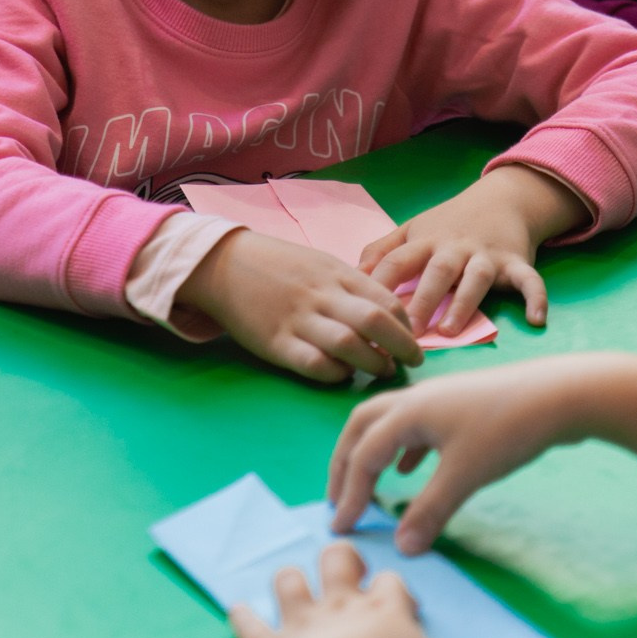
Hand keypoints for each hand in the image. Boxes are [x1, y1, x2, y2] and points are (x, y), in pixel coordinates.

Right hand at [181, 231, 422, 382]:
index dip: (406, 324)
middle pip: (375, 322)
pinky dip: (336, 373)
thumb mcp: (321, 263)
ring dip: (373, 363)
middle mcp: (322, 295)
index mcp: (337, 274)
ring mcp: (298, 320)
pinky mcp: (276, 343)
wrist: (223, 264)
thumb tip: (386, 312)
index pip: (386, 300)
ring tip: (383, 371)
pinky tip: (344, 374)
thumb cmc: (279, 265)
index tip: (412, 338)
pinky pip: (314, 364)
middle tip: (413, 362)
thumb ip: (351, 285)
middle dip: (403, 346)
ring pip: (348, 345)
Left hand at [230, 542, 513, 637]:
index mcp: (383, 606)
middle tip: (343, 561)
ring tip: (293, 580)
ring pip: (291, 582)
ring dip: (291, 581)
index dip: (394, 588)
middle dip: (340, 558)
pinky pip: (250, 624)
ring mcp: (301, 620)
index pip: (392, 582)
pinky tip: (235, 608)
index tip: (397, 596)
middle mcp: (340, 602)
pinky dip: (242, 617)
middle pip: (338, 562)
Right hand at [328, 354, 636, 553]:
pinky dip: (404, 449)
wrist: (562, 394)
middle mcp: (415, 398)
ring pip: (389, 423)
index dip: (348, 493)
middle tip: (337, 498)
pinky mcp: (462, 405)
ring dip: (372, 453)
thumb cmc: (508, 430)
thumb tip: (401, 548)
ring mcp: (440, 398)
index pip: (364, 455)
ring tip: (368, 485)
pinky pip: (416, 426)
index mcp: (407, 411)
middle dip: (345, 462)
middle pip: (363, 426)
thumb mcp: (465, 475)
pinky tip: (411, 469)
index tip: (340, 527)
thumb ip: (429, 511)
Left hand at [359, 166, 583, 337]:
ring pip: (476, 278)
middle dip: (422, 301)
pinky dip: (535, 298)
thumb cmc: (448, 222)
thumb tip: (352, 274)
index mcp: (426, 241)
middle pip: (437, 272)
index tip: (365, 313)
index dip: (380, 284)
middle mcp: (456, 248)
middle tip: (407, 331)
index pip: (398, 261)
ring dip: (464, 303)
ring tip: (451, 330)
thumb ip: (382, 250)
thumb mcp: (413, 229)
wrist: (502, 199)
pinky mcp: (516, 262)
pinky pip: (529, 280)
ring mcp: (487, 255)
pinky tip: (536, 319)